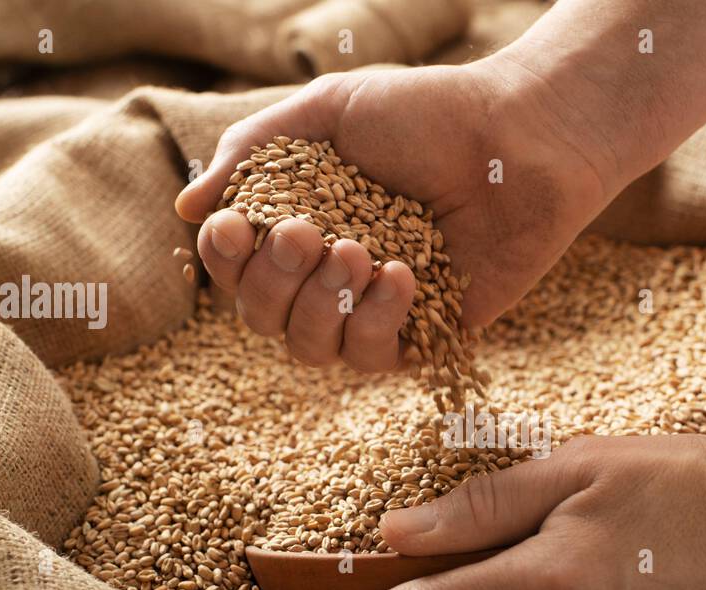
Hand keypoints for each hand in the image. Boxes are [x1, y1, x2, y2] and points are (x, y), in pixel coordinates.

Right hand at [174, 60, 616, 370]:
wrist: (519, 136)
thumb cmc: (428, 114)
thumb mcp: (328, 112)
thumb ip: (252, 153)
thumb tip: (186, 210)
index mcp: (299, 225)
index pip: (236, 269)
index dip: (224, 261)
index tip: (234, 228)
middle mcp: (330, 276)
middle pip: (263, 318)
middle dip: (272, 281)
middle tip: (306, 234)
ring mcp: (376, 311)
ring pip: (310, 350)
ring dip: (321, 305)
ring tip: (356, 252)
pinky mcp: (426, 337)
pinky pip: (375, 360)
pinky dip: (378, 321)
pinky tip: (402, 274)